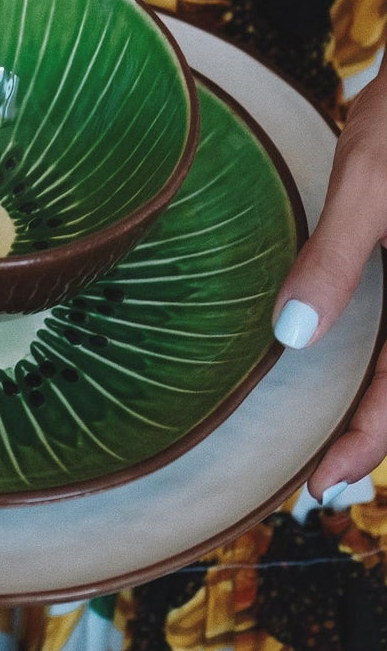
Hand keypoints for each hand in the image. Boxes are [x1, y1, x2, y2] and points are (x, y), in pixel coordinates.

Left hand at [272, 59, 386, 501]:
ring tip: (334, 440)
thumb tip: (293, 336)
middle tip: (320, 480)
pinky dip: (383, 366)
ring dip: (379, 407)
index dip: (362, 446)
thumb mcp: (369, 183)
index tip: (318, 487)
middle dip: (372, 437)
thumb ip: (336, 259)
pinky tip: (350, 365)